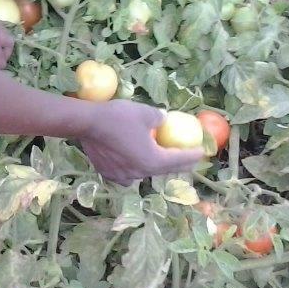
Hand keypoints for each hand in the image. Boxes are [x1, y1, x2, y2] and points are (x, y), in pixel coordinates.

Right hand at [79, 100, 203, 184]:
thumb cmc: (119, 117)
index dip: (191, 156)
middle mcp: (139, 172)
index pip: (178, 160)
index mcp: (152, 160)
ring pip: (143, 173)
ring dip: (152, 166)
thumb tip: (164, 120)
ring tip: (155, 158)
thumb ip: (159, 118)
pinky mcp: (108, 172)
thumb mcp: (146, 112)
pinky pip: (126, 173)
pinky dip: (132, 167)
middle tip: (186, 158)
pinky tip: (130, 161)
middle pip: (162, 170)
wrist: (87, 122)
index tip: (202, 153)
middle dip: (176, 164)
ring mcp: (122, 175)